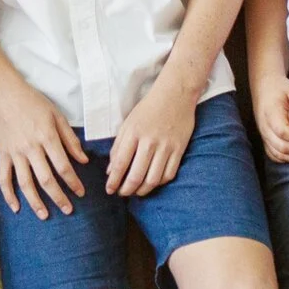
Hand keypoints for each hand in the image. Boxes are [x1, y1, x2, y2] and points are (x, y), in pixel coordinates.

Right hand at [0, 71, 87, 219]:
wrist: (4, 93)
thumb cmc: (34, 102)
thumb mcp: (57, 116)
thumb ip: (70, 139)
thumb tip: (83, 160)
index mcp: (47, 138)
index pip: (63, 167)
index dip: (73, 183)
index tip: (81, 193)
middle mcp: (31, 148)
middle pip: (46, 179)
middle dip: (58, 197)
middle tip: (68, 210)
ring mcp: (15, 153)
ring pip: (25, 183)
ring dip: (35, 202)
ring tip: (45, 215)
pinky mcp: (2, 154)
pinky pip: (4, 178)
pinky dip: (8, 194)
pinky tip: (16, 208)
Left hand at [106, 80, 195, 196]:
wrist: (176, 95)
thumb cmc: (148, 108)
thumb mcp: (128, 123)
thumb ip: (118, 146)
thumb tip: (111, 171)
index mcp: (133, 133)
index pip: (120, 164)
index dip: (113, 181)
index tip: (109, 190)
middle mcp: (149, 142)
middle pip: (136, 176)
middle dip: (126, 190)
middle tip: (122, 193)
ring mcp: (166, 147)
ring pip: (153, 179)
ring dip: (142, 190)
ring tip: (136, 191)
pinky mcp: (179, 149)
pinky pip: (169, 174)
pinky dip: (159, 183)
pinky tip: (152, 182)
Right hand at [253, 76, 288, 164]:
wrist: (264, 87)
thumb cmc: (281, 89)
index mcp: (271, 113)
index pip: (283, 132)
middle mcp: (264, 127)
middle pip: (281, 147)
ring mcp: (264, 135)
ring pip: (278, 154)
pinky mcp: (266, 140)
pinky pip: (275, 155)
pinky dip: (288, 159)